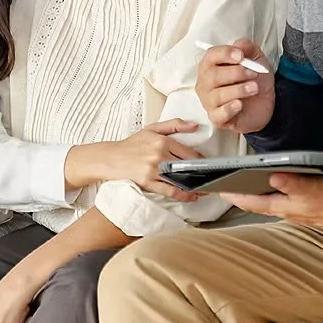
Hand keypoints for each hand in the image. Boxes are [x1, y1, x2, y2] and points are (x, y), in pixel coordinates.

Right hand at [65, 119, 203, 200]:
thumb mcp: (152, 129)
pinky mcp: (148, 182)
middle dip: (202, 174)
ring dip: (196, 187)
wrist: (111, 158)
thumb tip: (195, 126)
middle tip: (212, 179)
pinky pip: (170, 191)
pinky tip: (192, 197)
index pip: (190, 153)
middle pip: (188, 167)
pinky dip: (183, 196)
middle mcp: (159, 155)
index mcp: (162, 141)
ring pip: (181, 180)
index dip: (202, 161)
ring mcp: (154, 170)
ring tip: (205, 190)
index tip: (208, 165)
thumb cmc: (132, 144)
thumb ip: (174, 125)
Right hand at [197, 39, 274, 133]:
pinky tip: (240, 104)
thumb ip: (247, 48)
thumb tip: (238, 45)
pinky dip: (230, 108)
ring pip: (216, 95)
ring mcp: (209, 101)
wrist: (265, 102)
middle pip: (212, 75)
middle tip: (253, 74)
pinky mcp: (217, 118)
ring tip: (254, 88)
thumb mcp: (256, 58)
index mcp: (211, 65)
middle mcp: (205, 83)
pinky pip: (218, 114)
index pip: (211, 56)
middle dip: (236, 73)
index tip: (241, 56)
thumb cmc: (254, 79)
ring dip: (239, 90)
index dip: (225, 54)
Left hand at [225, 173, 322, 230]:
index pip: (251, 201)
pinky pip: (281, 200)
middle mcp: (286, 210)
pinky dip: (272, 194)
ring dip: (255, 194)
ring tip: (241, 185)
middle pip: (256, 202)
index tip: (217, 189)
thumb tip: (273, 176)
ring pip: (268, 201)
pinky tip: (271, 186)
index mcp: (284, 206)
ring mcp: (295, 210)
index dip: (233, 195)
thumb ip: (293, 183)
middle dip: (240, 194)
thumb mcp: (315, 188)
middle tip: (224, 186)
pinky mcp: (304, 207)